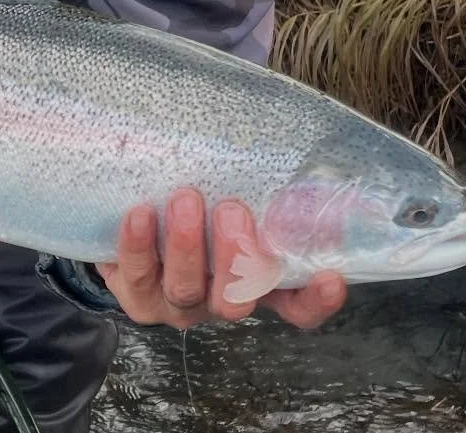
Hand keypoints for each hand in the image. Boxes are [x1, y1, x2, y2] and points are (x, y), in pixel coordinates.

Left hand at [96, 188, 346, 329]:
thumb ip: (263, 186)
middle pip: (236, 301)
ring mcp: (178, 304)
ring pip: (186, 291)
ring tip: (185, 199)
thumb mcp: (232, 190)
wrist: (134, 208)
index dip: (316, 299)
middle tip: (232, 210)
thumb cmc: (200, 196)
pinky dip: (139, 246)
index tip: (330, 275)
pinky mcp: (137, 296)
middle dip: (235, 258)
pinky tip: (140, 214)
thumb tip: (306, 160)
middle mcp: (220, 299)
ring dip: (187, 246)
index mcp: (256, 280)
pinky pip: (137, 277)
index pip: (298, 306)